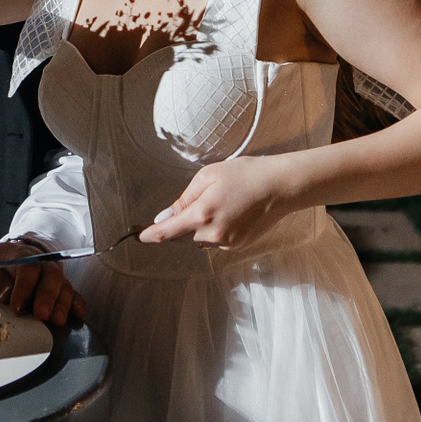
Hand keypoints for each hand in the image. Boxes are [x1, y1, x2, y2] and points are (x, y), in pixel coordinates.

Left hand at [0, 241, 85, 328]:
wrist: (14, 259)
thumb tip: (5, 296)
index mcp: (21, 255)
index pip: (27, 267)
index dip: (24, 286)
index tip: (17, 306)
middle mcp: (42, 263)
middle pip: (50, 275)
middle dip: (47, 296)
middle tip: (41, 315)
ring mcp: (53, 275)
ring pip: (63, 285)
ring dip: (62, 303)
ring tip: (57, 320)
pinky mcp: (61, 287)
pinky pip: (73, 293)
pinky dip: (77, 303)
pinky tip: (78, 314)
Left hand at [140, 156, 297, 248]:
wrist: (280, 187)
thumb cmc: (245, 174)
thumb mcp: (208, 176)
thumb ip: (183, 199)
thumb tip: (164, 218)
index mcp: (202, 214)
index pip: (168, 232)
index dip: (151, 235)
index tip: (140, 237)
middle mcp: (213, 234)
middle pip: (182, 236)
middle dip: (180, 224)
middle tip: (197, 201)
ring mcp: (227, 243)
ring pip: (200, 239)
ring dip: (199, 226)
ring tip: (221, 202)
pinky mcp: (238, 246)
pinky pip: (215, 240)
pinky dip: (214, 229)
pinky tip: (230, 212)